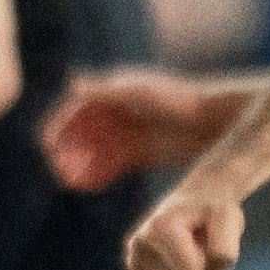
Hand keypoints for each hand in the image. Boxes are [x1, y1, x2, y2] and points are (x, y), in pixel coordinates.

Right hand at [43, 71, 232, 189]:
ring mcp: (129, 132)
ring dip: (79, 164)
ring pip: (93, 151)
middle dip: (67, 150)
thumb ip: (107, 92)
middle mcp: (116, 112)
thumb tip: (72, 84)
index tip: (49, 147)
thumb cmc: (182, 101)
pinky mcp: (142, 151)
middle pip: (80, 132)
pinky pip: (112, 164)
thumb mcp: (142, 94)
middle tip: (61, 170)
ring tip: (72, 181)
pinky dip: (98, 173)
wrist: (220, 121)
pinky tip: (88, 185)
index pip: (73, 109)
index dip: (58, 127)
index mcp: (112, 93)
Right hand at [125, 183, 246, 269]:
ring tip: (191, 260)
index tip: (211, 248)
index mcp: (162, 228)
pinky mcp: (134, 269)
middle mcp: (141, 243)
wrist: (195, 201)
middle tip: (202, 253)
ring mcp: (133, 257)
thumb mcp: (230, 220)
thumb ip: (225, 251)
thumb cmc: (214, 211)